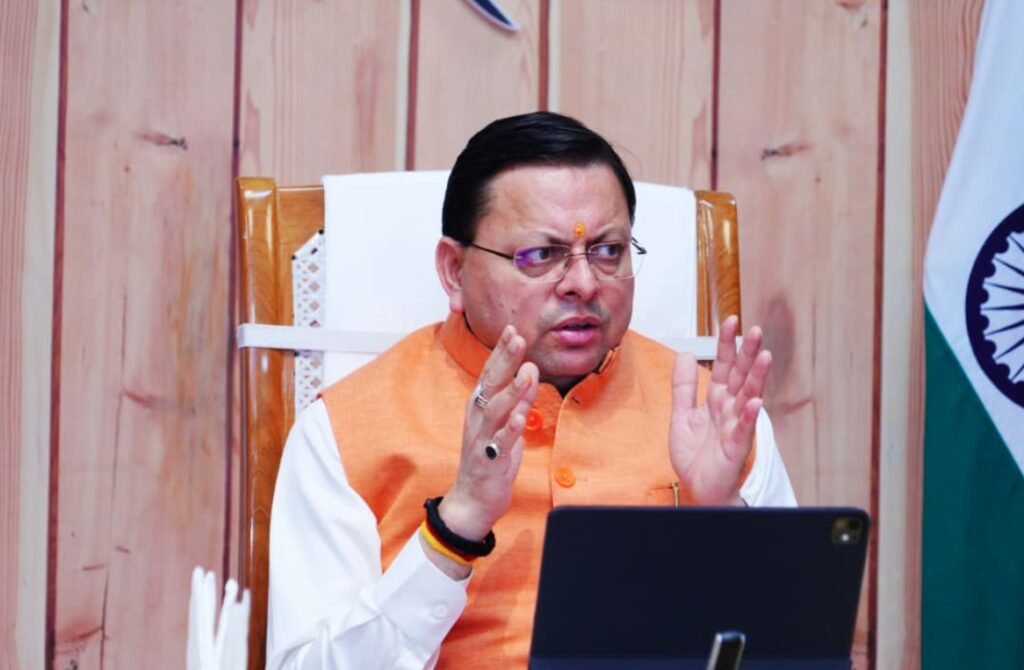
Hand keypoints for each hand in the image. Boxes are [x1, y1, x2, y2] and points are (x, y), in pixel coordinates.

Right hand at [440, 325, 538, 540]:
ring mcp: (481, 438)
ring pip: (495, 410)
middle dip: (504, 360)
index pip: (491, 372)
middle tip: (517, 337)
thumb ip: (519, 397)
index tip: (512, 328)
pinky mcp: (489, 460)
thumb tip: (530, 367)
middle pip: (491, 384)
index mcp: (480, 405)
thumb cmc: (491, 457)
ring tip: (527, 372)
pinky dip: (511, 429)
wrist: (473, 499)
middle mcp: (477, 417)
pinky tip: (521, 417)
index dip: (501, 351)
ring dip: (511, 391)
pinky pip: (501, 442)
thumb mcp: (507, 422)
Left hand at [669, 315, 771, 504]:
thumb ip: (683, 386)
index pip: (723, 366)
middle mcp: (729, 409)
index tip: (731, 321)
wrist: (698, 489)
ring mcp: (735, 426)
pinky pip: (744, 428)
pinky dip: (749, 414)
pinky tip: (756, 400)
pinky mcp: (736, 446)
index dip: (727, 345)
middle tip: (755, 330)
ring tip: (765, 356)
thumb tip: (682, 354)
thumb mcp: (682, 415)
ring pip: (748, 396)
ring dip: (757, 377)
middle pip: (740, 376)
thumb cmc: (696, 456)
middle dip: (748, 353)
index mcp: (716, 400)